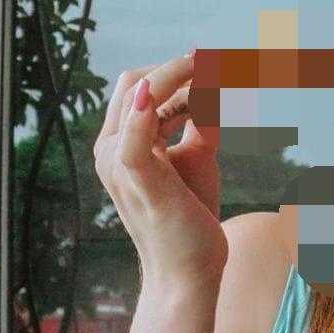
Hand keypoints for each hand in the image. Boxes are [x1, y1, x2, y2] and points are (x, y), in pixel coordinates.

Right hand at [94, 54, 225, 285]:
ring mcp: (117, 161)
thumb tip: (214, 85)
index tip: (216, 63)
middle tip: (221, 60)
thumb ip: (200, 121)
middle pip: (136, 80)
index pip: (141, 86)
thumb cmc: (191, 220)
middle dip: (179, 67)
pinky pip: (135, 134)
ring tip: (223, 71)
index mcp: (121, 141)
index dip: (178, 72)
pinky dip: (154, 105)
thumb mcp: (198, 158)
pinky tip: (189, 86)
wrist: (188, 272)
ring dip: (182, 78)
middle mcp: (110, 147)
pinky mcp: (137, 177)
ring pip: (142, 93)